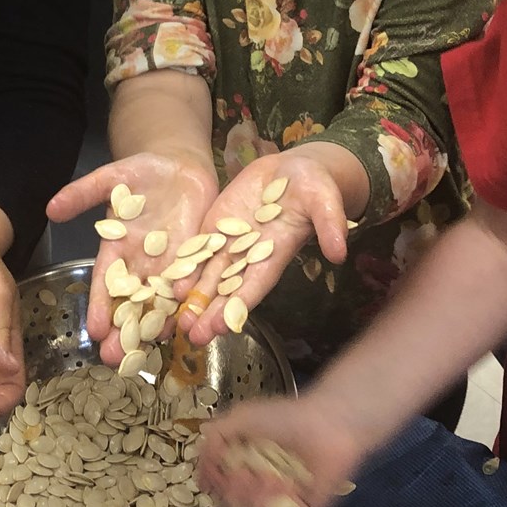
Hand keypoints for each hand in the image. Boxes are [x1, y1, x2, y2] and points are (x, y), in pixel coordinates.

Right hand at [48, 153, 218, 365]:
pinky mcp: (196, 259)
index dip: (101, 306)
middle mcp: (143, 264)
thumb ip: (83, 194)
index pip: (107, 283)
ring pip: (162, 301)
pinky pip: (193, 284)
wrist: (180, 167)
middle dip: (123, 330)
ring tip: (150, 351)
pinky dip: (190, 303)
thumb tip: (50, 207)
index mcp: (118, 249)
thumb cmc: (142, 173)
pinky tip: (187, 323)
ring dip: (156, 326)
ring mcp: (171, 265)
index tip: (93, 330)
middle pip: (132, 302)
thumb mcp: (110, 178)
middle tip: (115, 359)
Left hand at [179, 152, 350, 348]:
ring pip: (209, 276)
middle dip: (211, 313)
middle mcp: (250, 255)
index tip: (225, 327)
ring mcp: (230, 242)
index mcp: (276, 253)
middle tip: (193, 337)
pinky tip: (167, 285)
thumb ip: (330, 225)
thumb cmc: (315, 186)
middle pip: (229, 289)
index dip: (241, 305)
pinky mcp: (216, 227)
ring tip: (177, 323)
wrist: (293, 169)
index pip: (256, 284)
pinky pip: (197, 251)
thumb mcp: (325, 201)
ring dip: (194, 299)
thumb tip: (340, 253)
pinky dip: (184, 268)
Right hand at [197, 388, 361, 506]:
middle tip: (243, 476)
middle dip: (234, 492)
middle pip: (235, 506)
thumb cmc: (287, 416)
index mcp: (249, 465)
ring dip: (254, 498)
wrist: (328, 423)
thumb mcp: (240, 418)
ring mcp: (284, 501)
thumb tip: (201, 473)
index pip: (222, 487)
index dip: (216, 484)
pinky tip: (283, 485)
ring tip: (266, 477)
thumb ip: (213, 438)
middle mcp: (264, 485)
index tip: (213, 478)